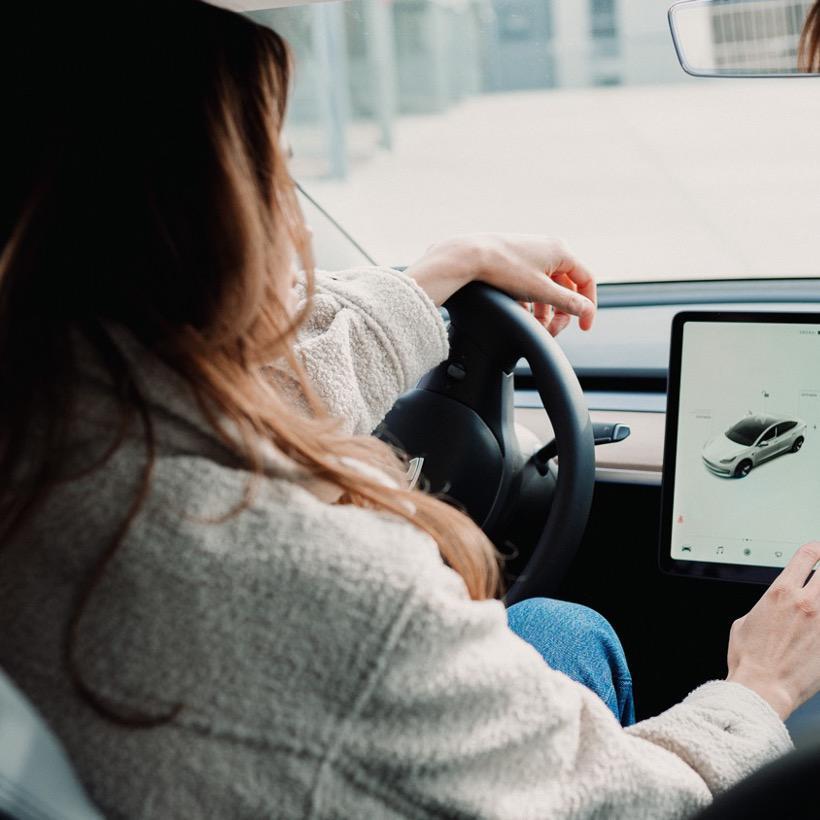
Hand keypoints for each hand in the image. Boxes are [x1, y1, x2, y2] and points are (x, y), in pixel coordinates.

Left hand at [406, 234, 596, 334]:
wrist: (469, 256)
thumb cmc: (504, 269)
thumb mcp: (540, 291)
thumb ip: (567, 302)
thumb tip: (586, 310)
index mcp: (561, 251)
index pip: (586, 281)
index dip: (588, 306)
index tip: (584, 327)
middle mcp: (550, 249)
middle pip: (566, 287)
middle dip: (561, 312)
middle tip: (552, 331)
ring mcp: (533, 253)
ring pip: (548, 288)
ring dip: (545, 310)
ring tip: (536, 327)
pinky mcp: (517, 260)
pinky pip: (533, 284)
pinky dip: (531, 301)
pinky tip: (522, 313)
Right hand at [727, 542, 819, 718]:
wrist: (763, 687)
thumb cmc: (750, 659)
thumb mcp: (745, 622)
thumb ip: (765, 608)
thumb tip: (770, 611)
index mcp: (780, 592)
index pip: (807, 555)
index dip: (816, 550)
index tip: (818, 552)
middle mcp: (805, 602)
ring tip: (817, 608)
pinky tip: (818, 631)